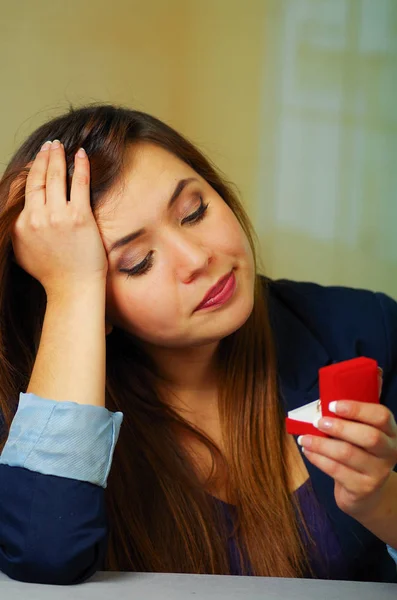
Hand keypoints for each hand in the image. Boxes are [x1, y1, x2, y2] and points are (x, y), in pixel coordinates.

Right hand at [11, 140, 107, 299]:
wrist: (73, 289)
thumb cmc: (52, 275)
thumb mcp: (22, 252)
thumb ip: (18, 230)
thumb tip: (17, 215)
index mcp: (20, 224)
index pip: (23, 190)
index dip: (30, 172)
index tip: (36, 162)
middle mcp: (36, 217)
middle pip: (37, 179)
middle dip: (43, 158)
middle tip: (49, 146)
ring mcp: (58, 216)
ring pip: (56, 177)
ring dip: (58, 157)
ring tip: (60, 147)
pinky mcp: (80, 217)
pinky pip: (79, 184)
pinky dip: (80, 166)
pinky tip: (81, 155)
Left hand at [298, 373, 396, 519]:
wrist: (366, 493)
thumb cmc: (361, 452)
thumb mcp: (364, 429)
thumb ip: (363, 407)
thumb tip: (376, 371)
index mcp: (391, 432)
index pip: (382, 416)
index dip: (357, 408)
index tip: (332, 404)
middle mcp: (389, 452)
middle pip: (368, 437)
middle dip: (339, 426)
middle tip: (317, 421)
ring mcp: (378, 473)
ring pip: (347, 454)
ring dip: (321, 443)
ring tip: (304, 438)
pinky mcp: (362, 488)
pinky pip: (336, 470)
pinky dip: (317, 458)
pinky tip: (308, 450)